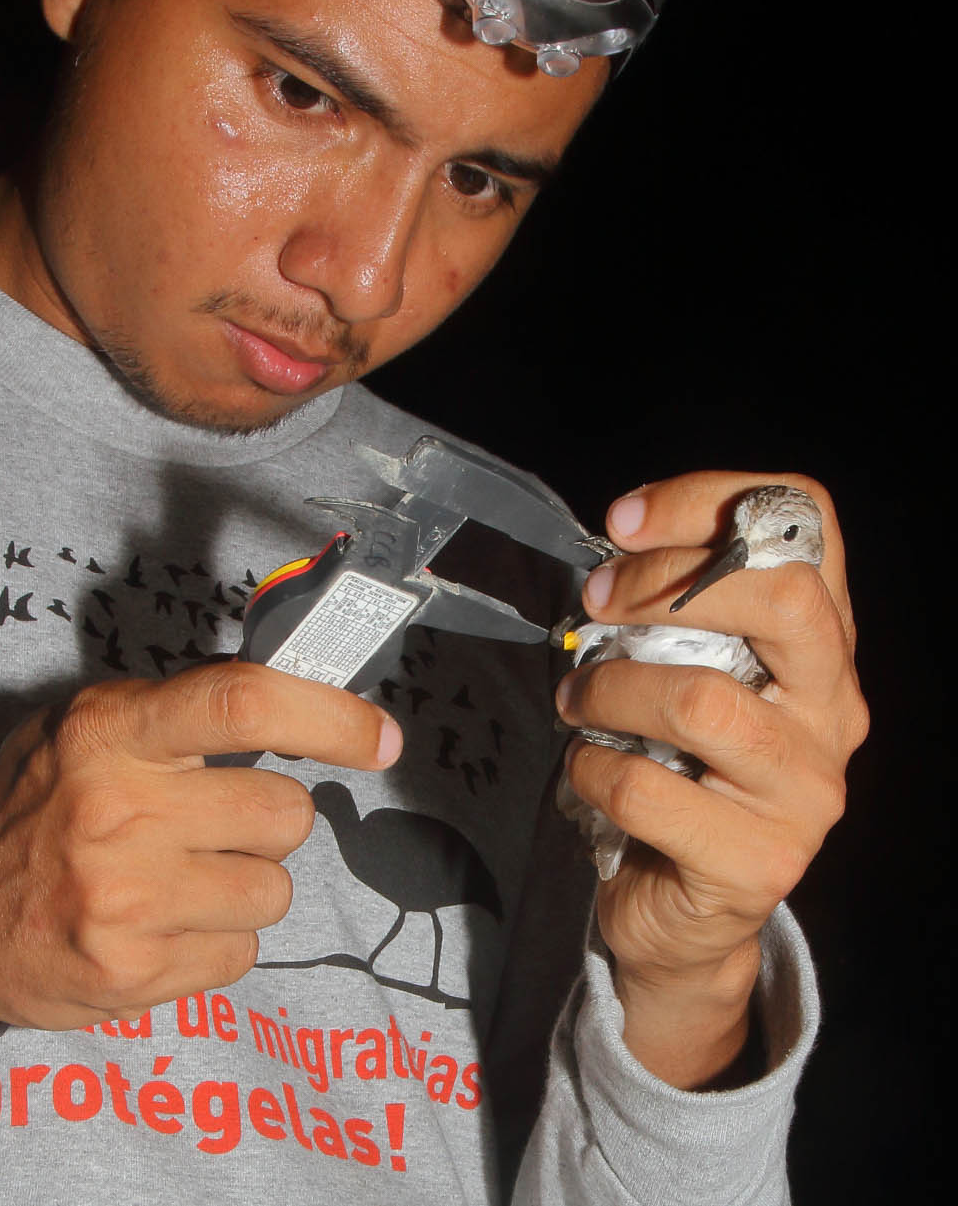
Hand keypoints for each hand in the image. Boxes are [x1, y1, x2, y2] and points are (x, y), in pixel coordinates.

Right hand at [0, 661, 401, 1029]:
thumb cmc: (27, 805)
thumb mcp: (81, 727)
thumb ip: (174, 714)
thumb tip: (295, 699)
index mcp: (110, 731)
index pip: (242, 703)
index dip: (328, 716)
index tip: (380, 736)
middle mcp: (119, 812)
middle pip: (284, 814)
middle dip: (268, 821)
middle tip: (212, 823)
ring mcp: (127, 902)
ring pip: (274, 891)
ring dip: (243, 884)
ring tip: (174, 878)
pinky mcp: (132, 976)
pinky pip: (240, 952)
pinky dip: (214, 940)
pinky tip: (156, 926)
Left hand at [555, 471, 866, 1085]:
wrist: (686, 909)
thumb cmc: (677, 767)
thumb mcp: (687, 670)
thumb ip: (674, 608)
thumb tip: (615, 548)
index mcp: (818, 645)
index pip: (805, 527)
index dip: (712, 500)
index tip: (622, 520)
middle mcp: (831, 711)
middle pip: (786, 601)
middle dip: (666, 584)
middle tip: (596, 603)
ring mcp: (805, 791)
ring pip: (701, 700)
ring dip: (611, 690)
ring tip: (578, 703)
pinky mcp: (758, 862)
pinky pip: (649, 791)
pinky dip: (592, 771)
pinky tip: (587, 772)